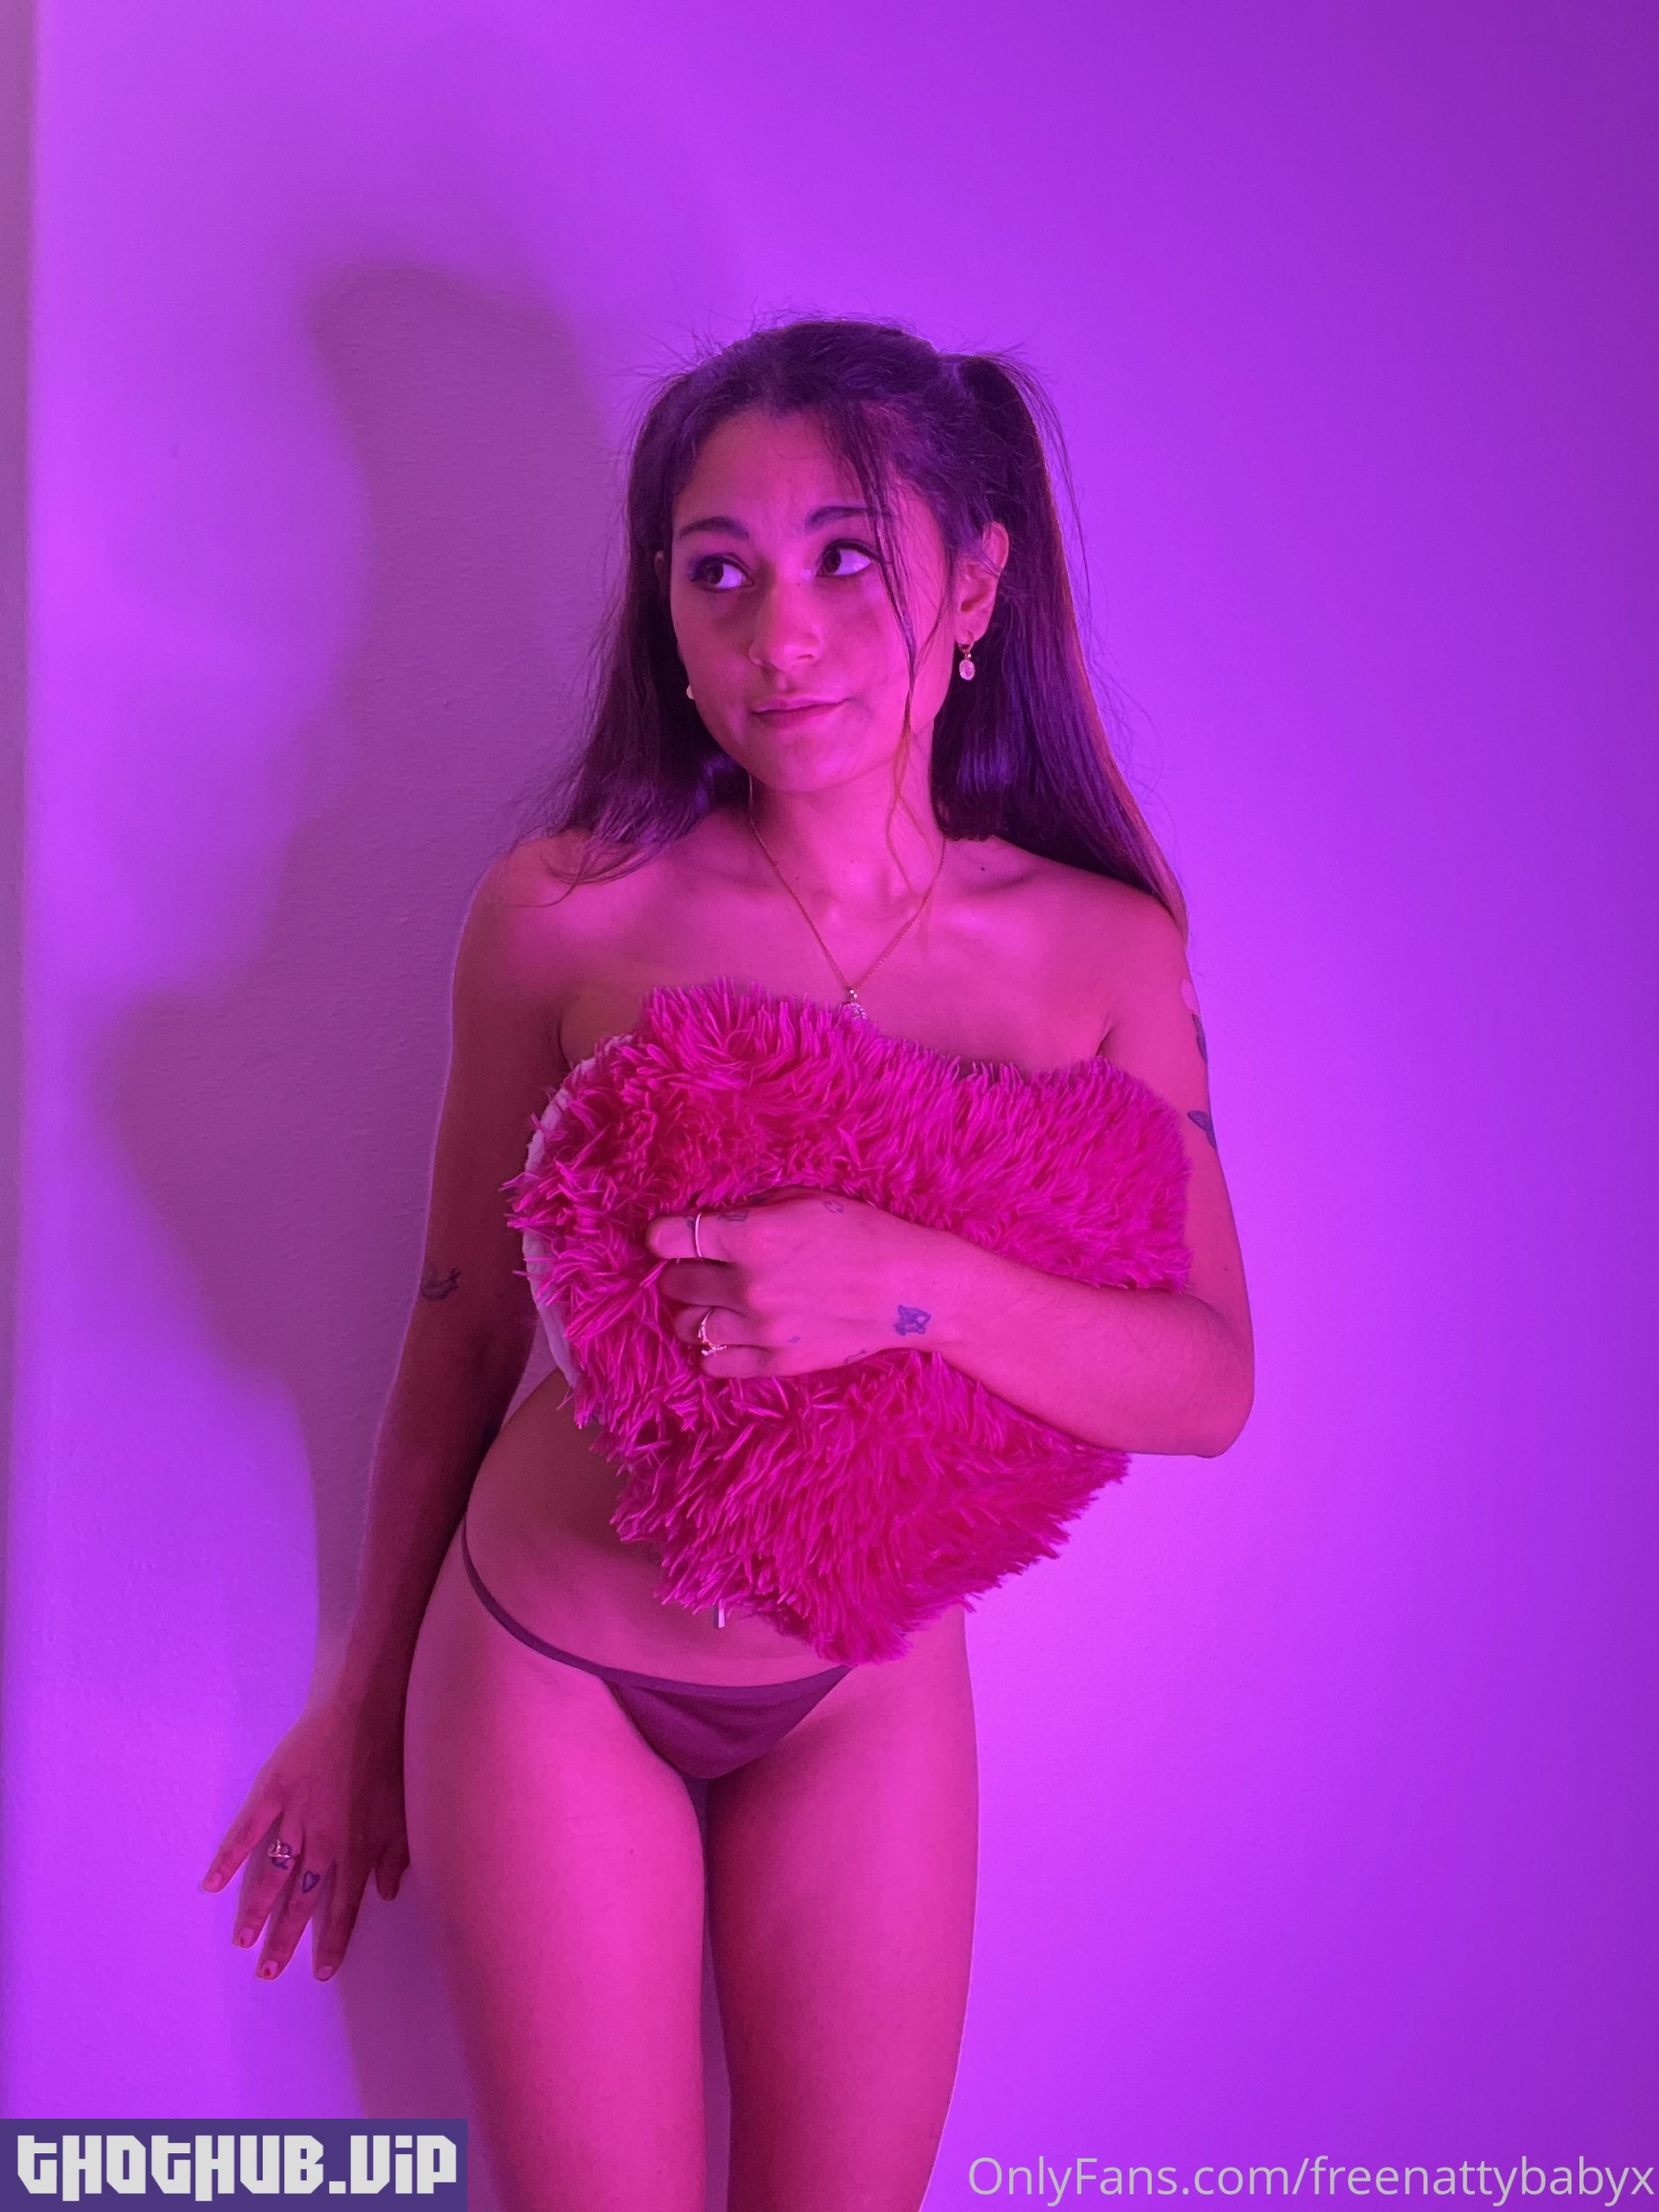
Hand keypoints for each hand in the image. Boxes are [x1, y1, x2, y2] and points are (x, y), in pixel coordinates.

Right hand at [199, 1689, 408, 1981]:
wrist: (369, 1709)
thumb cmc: (393, 1759)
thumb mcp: (405, 1814)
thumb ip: (396, 1857)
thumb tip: (386, 1893)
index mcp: (357, 1850)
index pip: (344, 1908)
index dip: (333, 1941)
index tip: (320, 1972)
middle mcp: (324, 1843)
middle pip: (302, 1901)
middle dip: (284, 1940)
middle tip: (266, 1972)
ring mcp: (296, 1818)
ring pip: (273, 1875)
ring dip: (256, 1911)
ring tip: (241, 1940)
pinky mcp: (274, 1791)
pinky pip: (247, 1831)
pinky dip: (228, 1858)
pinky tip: (211, 1883)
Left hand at [644, 1186, 946, 1376]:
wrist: (910, 1288)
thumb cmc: (863, 1233)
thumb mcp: (804, 1201)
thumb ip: (751, 1212)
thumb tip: (711, 1223)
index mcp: (751, 1238)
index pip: (668, 1239)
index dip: (664, 1235)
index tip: (671, 1236)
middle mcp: (748, 1286)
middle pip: (675, 1284)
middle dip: (683, 1271)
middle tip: (704, 1266)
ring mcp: (761, 1330)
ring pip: (687, 1326)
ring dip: (695, 1310)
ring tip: (717, 1300)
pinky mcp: (776, 1362)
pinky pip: (713, 1363)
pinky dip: (712, 1347)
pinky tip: (731, 1330)